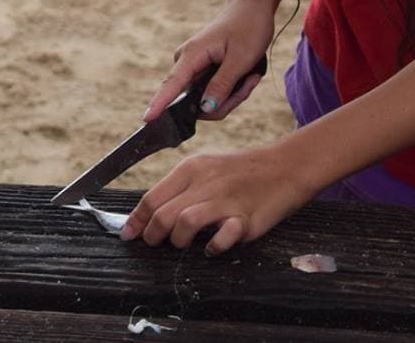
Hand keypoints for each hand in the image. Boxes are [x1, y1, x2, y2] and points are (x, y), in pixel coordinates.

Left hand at [120, 140, 315, 253]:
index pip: (152, 197)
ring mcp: (225, 200)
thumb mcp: (206, 168)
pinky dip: (213, 247)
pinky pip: (222, 237)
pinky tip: (212, 248)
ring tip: (183, 245)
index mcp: (191, 169)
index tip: (129, 235)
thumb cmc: (241, 171)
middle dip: (152, 235)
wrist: (285, 166)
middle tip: (154, 244)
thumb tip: (151, 213)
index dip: (136, 220)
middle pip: (163, 213)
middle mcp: (204, 182)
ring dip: (178, 241)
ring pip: (184, 222)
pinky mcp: (245, 218)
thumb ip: (181, 188)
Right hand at [142, 0, 275, 123]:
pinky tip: (246, 76)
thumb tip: (205, 109)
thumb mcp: (241, 59)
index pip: (171, 84)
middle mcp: (187, 61)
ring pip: (209, 99)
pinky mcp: (202, 70)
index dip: (159, 104)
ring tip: (250, 75)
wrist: (252, 6)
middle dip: (227, 101)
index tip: (146, 119)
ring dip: (233, 95)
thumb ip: (222, 85)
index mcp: (192, 54)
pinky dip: (232, 90)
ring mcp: (194, 67)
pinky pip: (214, 92)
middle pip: (198, 101)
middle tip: (249, 82)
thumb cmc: (248, 27)